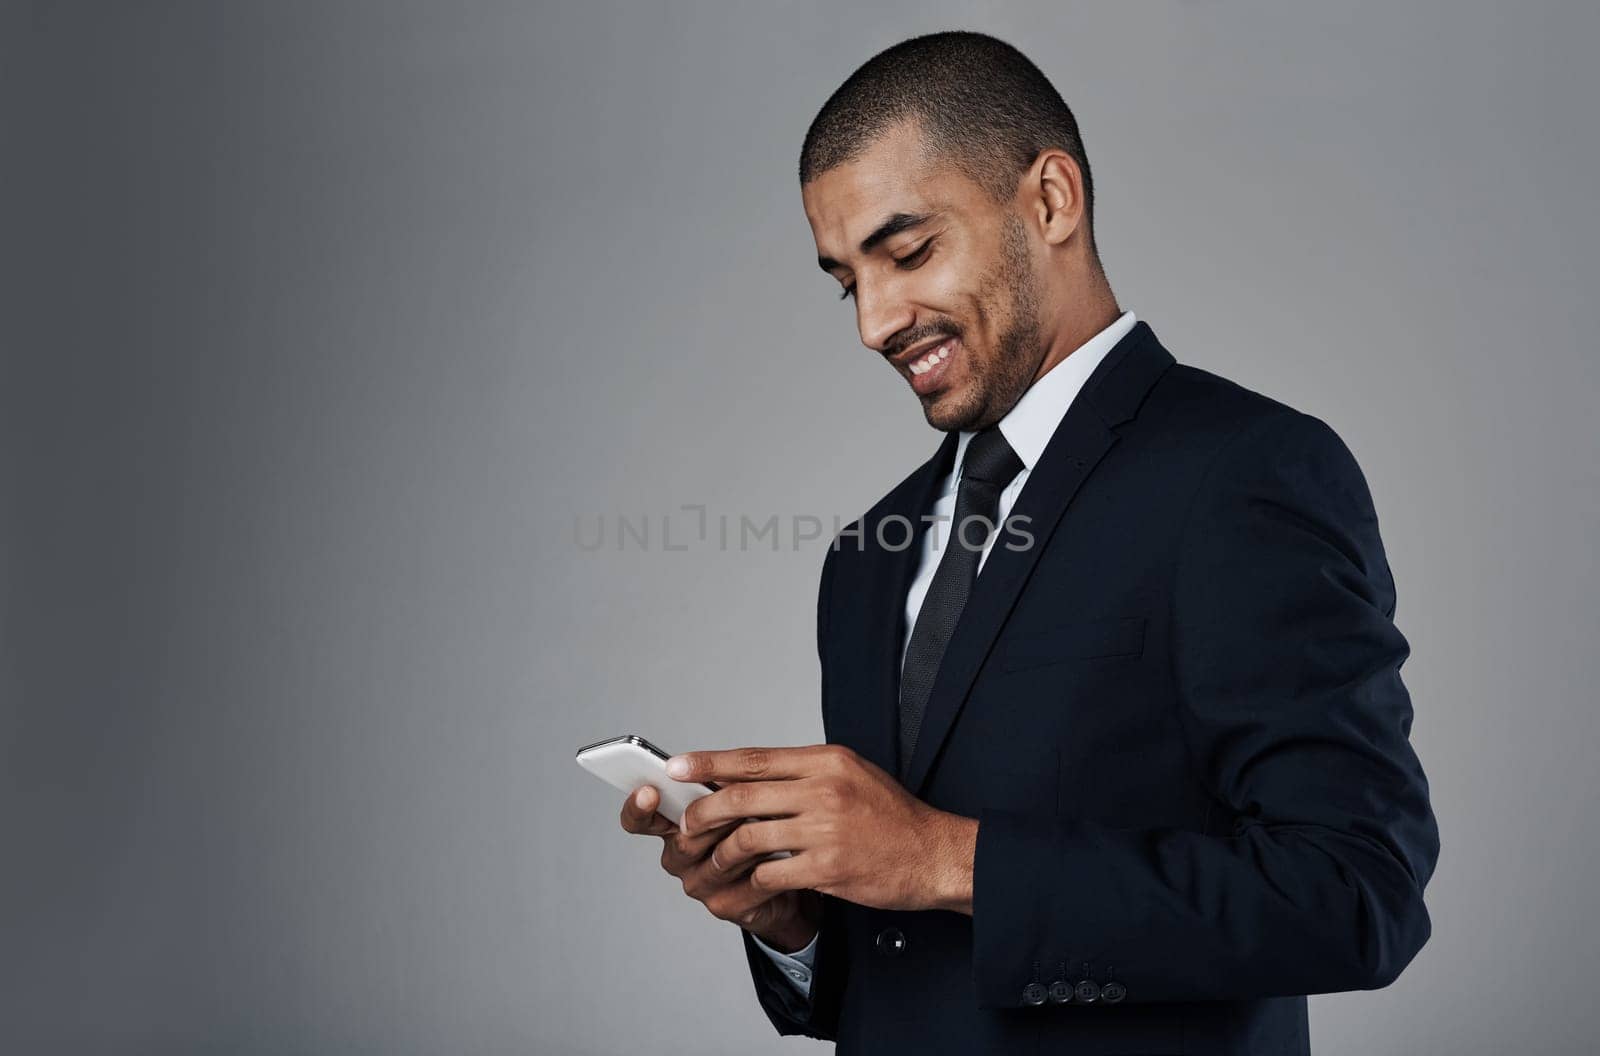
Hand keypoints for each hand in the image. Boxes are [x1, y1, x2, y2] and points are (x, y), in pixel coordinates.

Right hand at [618, 783, 821, 949]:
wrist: (790, 871)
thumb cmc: (759, 826)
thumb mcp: (738, 797)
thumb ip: (721, 784)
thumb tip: (715, 765)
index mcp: (673, 824)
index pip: (639, 819)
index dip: (638, 807)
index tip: (649, 791)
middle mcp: (679, 857)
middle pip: (683, 840)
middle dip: (714, 818)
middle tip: (742, 800)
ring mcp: (700, 884)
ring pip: (718, 859)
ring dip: (747, 838)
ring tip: (773, 820)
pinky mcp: (727, 906)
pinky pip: (747, 883)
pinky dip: (768, 863)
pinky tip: (785, 850)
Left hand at [668, 744, 976, 913]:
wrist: (934, 854)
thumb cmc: (891, 816)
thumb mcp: (852, 775)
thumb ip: (806, 773)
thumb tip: (751, 774)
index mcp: (826, 761)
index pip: (754, 758)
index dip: (709, 762)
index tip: (677, 766)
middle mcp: (823, 789)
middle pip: (742, 795)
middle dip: (704, 811)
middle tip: (687, 823)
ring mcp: (825, 828)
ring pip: (748, 835)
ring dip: (724, 851)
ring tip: (717, 860)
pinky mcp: (828, 867)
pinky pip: (771, 872)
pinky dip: (753, 879)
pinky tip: (752, 882)